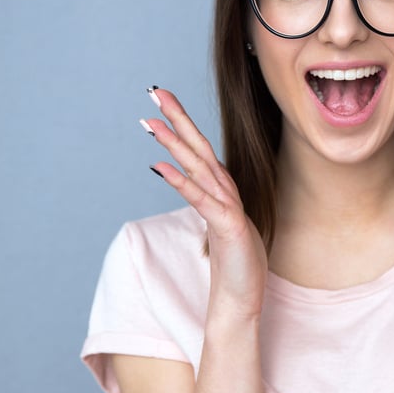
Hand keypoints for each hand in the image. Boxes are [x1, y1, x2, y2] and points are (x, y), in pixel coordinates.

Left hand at [142, 88, 267, 322]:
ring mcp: (228, 208)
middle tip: (154, 91)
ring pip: (199, 167)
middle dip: (177, 117)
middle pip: (199, 147)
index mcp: (221, 191)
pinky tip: (159, 167)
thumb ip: (210, 204)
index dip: (182, 124)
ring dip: (175, 142)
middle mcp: (225, 193)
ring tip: (151, 121)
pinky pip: (201, 200)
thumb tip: (195, 187)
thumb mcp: (220, 227)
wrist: (241, 301)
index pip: (199, 149)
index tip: (161, 103)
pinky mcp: (229, 226)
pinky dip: (180, 181)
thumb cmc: (233, 267)